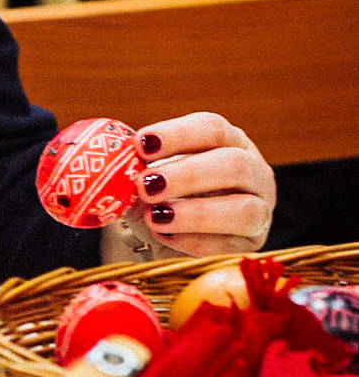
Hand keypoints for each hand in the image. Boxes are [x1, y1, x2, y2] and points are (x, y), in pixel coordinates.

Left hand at [133, 113, 274, 256]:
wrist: (165, 236)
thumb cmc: (158, 194)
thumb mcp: (148, 174)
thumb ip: (137, 165)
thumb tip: (117, 161)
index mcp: (229, 141)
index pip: (212, 128)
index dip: (178, 134)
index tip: (140, 144)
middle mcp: (253, 172)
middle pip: (234, 165)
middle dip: (188, 175)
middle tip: (146, 185)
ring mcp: (259, 211)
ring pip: (244, 210)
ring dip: (196, 213)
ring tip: (155, 217)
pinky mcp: (250, 247)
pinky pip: (230, 247)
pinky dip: (193, 242)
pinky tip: (165, 237)